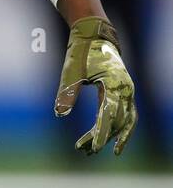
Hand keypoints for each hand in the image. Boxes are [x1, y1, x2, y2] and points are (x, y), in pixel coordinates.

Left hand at [54, 16, 136, 155]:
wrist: (94, 36)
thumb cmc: (81, 53)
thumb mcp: (71, 72)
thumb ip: (67, 93)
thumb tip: (59, 114)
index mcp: (114, 83)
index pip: (109, 115)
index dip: (101, 134)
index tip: (93, 148)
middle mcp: (125, 89)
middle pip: (117, 121)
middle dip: (101, 138)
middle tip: (84, 151)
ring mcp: (127, 91)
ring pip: (125, 121)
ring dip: (112, 136)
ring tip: (93, 150)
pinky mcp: (123, 92)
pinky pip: (127, 115)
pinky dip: (120, 128)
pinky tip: (108, 140)